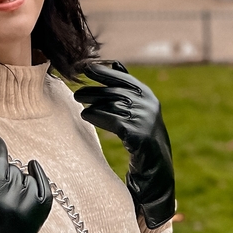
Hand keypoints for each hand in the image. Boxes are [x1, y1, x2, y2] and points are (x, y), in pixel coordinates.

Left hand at [75, 62, 174, 228]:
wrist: (156, 169)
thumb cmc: (142, 138)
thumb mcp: (139, 110)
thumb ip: (128, 88)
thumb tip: (115, 62)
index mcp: (149, 96)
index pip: (124, 79)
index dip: (104, 72)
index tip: (86, 67)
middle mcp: (149, 105)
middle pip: (116, 92)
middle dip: (94, 90)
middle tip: (76, 92)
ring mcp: (145, 120)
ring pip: (112, 105)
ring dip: (93, 103)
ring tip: (79, 103)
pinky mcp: (138, 135)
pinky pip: (112, 120)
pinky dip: (97, 115)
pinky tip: (86, 115)